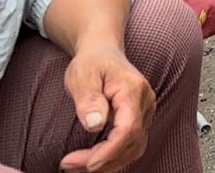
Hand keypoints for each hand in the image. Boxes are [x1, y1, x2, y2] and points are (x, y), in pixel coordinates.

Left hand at [62, 41, 153, 172]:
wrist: (103, 51)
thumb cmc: (92, 62)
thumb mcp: (82, 75)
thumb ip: (89, 99)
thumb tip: (94, 126)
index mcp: (133, 91)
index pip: (129, 129)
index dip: (109, 151)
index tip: (85, 163)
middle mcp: (145, 103)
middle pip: (132, 143)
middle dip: (103, 161)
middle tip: (68, 164)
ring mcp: (145, 112)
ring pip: (135, 148)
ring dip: (108, 163)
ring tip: (77, 165)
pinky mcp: (140, 119)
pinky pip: (132, 145)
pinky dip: (113, 157)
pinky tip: (92, 159)